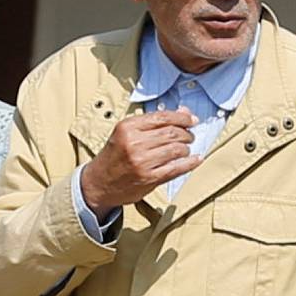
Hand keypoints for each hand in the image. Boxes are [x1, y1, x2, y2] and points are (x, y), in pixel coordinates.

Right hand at [79, 109, 199, 218]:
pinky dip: (190, 163)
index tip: (192, 120)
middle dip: (186, 133)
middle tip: (190, 136)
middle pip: (172, 133)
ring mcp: (142, 162)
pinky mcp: (149, 178)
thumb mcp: (127, 133)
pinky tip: (196, 159)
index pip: (162, 117)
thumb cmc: (114, 156)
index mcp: (128, 127)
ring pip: (176, 149)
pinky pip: (176, 168)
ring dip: (186, 148)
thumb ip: (153, 123)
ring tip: (186, 148)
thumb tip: (183, 113)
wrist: (99, 182)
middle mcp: (134, 143)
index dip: (182, 118)